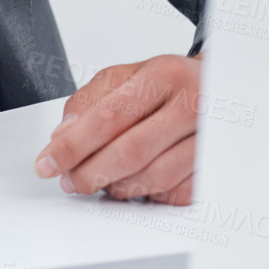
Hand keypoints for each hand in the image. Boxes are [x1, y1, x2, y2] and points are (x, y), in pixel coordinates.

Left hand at [33, 54, 200, 203]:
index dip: (72, 145)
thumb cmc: (169, 84)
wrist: (220, 90)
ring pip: (152, 178)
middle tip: (70, 180)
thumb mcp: (128, 75)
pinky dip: (146, 194)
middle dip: (89, 173)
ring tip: (100, 179)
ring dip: (117, 186)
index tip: (48, 161)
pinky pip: (172, 194)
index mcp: (165, 74)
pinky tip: (134, 182)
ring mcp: (209, 138)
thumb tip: (64, 135)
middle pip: (130, 152)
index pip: (109, 116)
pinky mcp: (215, 167)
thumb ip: (91, 100)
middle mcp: (193, 103)